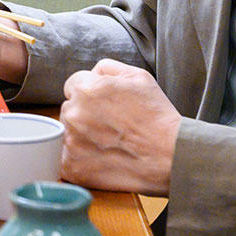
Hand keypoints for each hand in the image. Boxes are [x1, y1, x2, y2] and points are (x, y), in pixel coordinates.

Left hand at [59, 59, 179, 193]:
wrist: (171, 157)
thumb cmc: (157, 117)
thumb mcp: (138, 77)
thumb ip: (106, 67)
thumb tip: (90, 74)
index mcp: (86, 89)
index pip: (73, 85)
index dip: (90, 94)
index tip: (105, 106)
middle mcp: (73, 114)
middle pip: (69, 109)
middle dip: (85, 114)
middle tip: (112, 126)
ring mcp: (70, 142)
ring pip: (67, 133)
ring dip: (82, 136)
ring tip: (111, 143)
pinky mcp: (71, 167)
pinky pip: (65, 158)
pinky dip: (79, 159)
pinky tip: (102, 158)